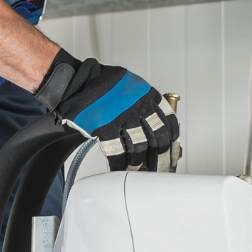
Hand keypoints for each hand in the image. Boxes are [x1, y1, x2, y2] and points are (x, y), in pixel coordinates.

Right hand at [34, 49, 178, 171]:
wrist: (78, 81)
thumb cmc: (103, 84)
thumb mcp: (131, 86)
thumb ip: (144, 103)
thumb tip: (155, 126)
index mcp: (146, 95)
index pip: (168, 120)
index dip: (173, 139)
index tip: (174, 151)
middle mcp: (138, 106)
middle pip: (158, 137)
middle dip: (162, 156)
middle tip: (162, 167)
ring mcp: (122, 118)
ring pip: (139, 147)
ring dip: (141, 163)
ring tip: (140, 171)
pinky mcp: (105, 128)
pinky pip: (117, 151)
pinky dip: (120, 163)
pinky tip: (121, 168)